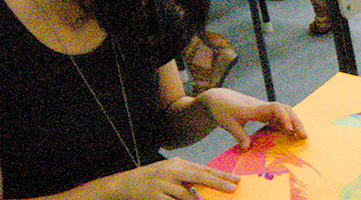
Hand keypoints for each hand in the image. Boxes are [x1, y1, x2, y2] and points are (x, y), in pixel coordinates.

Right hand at [106, 157, 239, 199]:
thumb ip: (188, 176)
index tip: (236, 179)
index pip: (204, 169)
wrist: (125, 184)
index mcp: (177, 164)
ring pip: (187, 195)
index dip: (221, 174)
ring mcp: (163, 184)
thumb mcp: (171, 171)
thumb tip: (210, 182)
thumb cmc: (152, 178)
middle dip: (218, 183)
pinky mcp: (155, 197)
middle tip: (232, 188)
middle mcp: (171, 172)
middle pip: (200, 177)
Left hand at [198, 89, 305, 149]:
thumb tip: (247, 148)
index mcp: (255, 108)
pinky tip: (288, 133)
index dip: (284, 118)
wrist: (218, 98)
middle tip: (304, 136)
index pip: (276, 108)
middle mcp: (263, 106)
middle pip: (285, 109)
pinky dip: (285, 124)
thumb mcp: (228, 123)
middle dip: (296, 122)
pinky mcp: (263, 112)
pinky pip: (278, 117)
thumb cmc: (222, 109)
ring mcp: (264, 109)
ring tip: (300, 136)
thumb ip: (239, 135)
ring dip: (293, 123)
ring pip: (284, 112)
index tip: (289, 130)